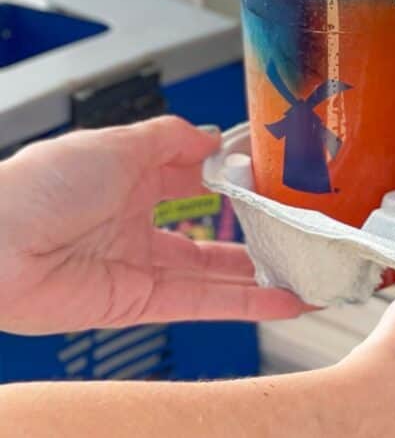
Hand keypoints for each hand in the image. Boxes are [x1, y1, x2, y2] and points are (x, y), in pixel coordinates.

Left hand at [0, 116, 309, 333]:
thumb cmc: (38, 187)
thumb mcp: (115, 143)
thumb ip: (170, 138)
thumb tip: (213, 136)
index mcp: (127, 178)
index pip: (195, 178)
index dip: (235, 178)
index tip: (276, 177)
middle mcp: (137, 223)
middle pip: (212, 232)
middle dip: (258, 235)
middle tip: (304, 233)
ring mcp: (141, 266)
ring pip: (217, 273)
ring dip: (264, 276)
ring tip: (310, 274)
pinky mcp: (141, 304)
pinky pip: (205, 303)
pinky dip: (248, 304)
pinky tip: (286, 300)